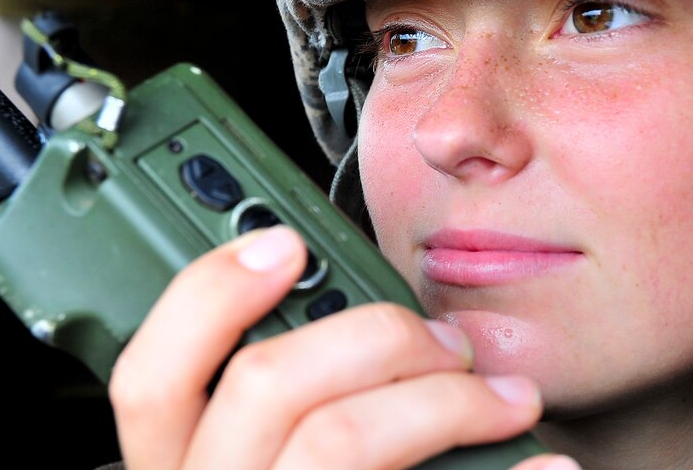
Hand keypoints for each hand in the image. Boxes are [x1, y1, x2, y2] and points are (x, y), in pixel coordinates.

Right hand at [109, 225, 574, 469]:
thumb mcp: (268, 456)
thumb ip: (287, 397)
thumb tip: (355, 315)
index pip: (148, 377)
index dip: (210, 296)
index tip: (288, 245)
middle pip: (265, 384)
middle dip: (377, 336)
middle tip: (446, 340)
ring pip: (341, 438)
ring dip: (445, 399)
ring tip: (504, 398)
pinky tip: (544, 465)